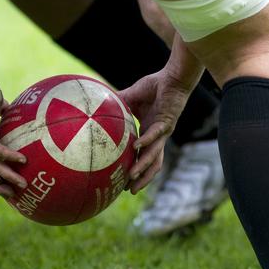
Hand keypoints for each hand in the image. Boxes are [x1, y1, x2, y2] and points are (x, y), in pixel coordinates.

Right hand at [118, 69, 193, 193]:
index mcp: (148, 133)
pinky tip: (136, 148)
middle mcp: (157, 136)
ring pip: (154, 155)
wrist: (173, 77)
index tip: (124, 182)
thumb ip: (116, 103)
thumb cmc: (155, 86)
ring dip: (143, 168)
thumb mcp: (130, 97)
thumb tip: (96, 103)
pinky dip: (146, 142)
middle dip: (141, 179)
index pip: (142, 156)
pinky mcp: (166, 122)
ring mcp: (163, 131)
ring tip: (132, 178)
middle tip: (129, 191)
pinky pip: (154, 134)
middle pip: (150, 164)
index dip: (134, 169)